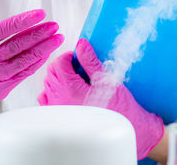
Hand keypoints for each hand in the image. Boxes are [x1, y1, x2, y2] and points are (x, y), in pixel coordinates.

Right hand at [0, 0, 63, 120]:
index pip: (5, 29)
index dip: (24, 21)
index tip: (40, 14)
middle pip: (20, 44)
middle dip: (40, 34)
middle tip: (54, 25)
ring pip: (25, 60)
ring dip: (43, 48)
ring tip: (57, 38)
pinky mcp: (2, 88)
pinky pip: (23, 74)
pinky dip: (36, 64)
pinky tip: (46, 54)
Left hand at [38, 38, 163, 159]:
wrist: (128, 130)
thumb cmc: (121, 108)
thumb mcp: (107, 80)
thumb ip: (90, 61)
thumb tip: (81, 45)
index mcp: (70, 90)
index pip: (58, 63)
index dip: (68, 56)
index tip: (78, 58)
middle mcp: (60, 101)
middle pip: (51, 73)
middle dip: (63, 65)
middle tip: (78, 66)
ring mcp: (59, 111)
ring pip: (48, 86)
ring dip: (59, 78)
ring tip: (75, 79)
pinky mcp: (61, 119)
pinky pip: (48, 101)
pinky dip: (54, 92)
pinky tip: (68, 92)